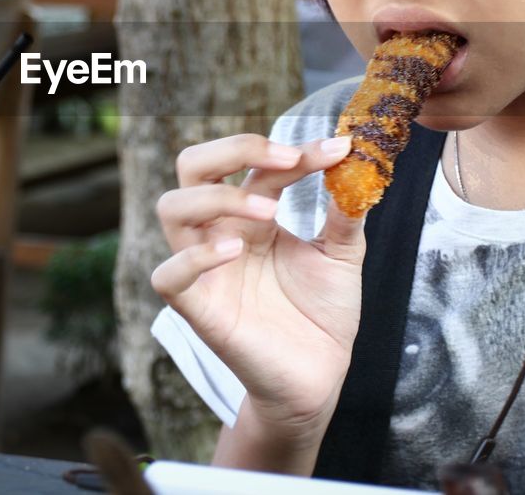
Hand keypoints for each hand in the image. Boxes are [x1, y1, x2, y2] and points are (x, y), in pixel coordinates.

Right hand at [152, 132, 360, 440]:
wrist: (321, 376)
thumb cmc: (322, 314)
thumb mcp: (342, 255)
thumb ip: (345, 212)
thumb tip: (355, 163)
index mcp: (251, 215)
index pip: (257, 165)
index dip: (295, 152)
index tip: (337, 150)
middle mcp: (221, 232)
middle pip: (193, 166)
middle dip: (233, 148)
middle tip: (284, 158)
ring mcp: (206, 268)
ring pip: (172, 209)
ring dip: (217, 197)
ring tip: (267, 210)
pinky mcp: (199, 309)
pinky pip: (169, 277)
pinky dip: (194, 257)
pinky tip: (234, 252)